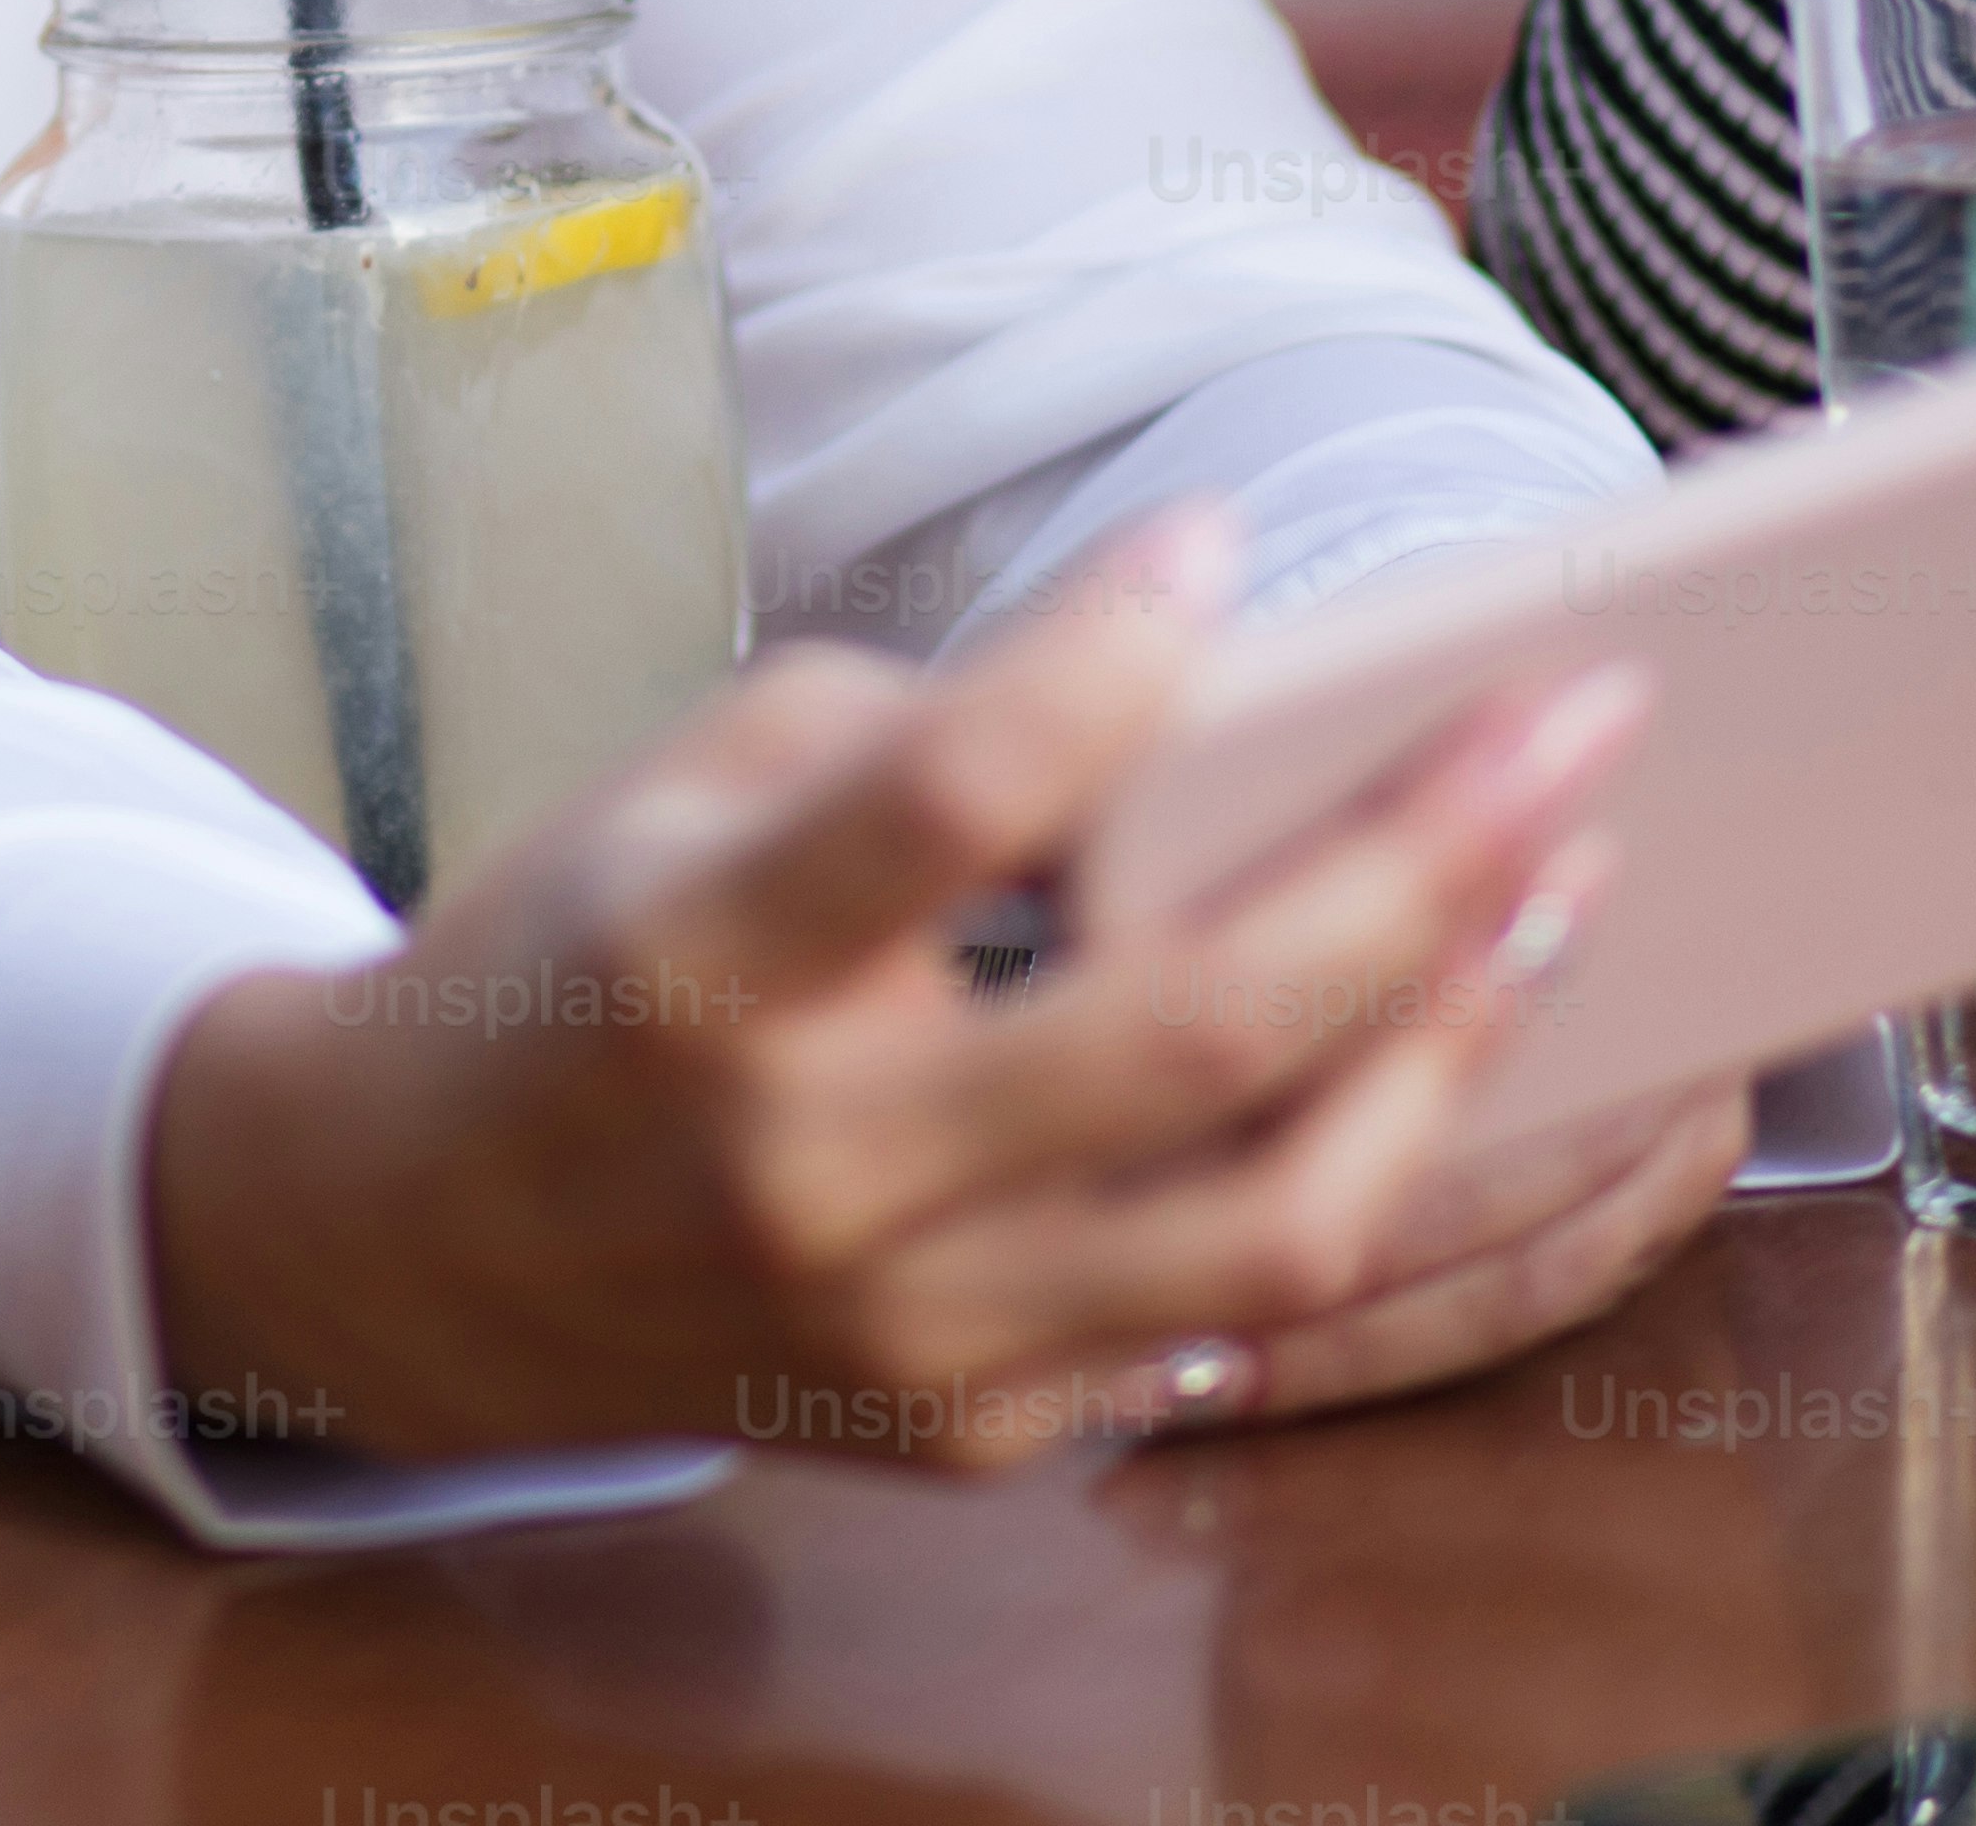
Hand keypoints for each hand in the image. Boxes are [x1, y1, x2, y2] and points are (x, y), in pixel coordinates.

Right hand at [138, 511, 1671, 1470]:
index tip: (1221, 538)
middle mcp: (813, 1173)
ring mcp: (906, 1336)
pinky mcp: (971, 1437)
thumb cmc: (576, 963)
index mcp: (701, 968)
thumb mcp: (676, 791)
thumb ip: (920, 742)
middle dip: (1425, 857)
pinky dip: (1358, 1178)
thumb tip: (1203, 692)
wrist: (404, 1246)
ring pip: (1279, 1225)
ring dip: (1455, 1047)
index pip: (949, 798)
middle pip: (1193, 1025)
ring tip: (1558, 899)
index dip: (1108, 657)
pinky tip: (1433, 1055)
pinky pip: (1232, 1325)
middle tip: (1571, 723)